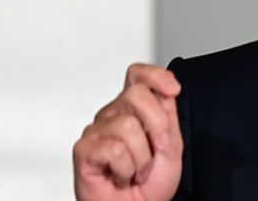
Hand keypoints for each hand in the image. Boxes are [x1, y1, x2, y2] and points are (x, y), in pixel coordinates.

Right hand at [73, 63, 183, 200]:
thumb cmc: (151, 183)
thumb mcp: (171, 146)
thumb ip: (168, 116)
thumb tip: (165, 90)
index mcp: (136, 109)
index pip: (138, 75)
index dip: (155, 75)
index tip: (173, 89)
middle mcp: (113, 114)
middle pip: (137, 94)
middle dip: (157, 124)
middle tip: (157, 150)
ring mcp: (97, 130)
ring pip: (127, 125)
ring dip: (142, 156)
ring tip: (137, 170)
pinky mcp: (85, 149)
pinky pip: (114, 149)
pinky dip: (127, 169)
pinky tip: (121, 175)